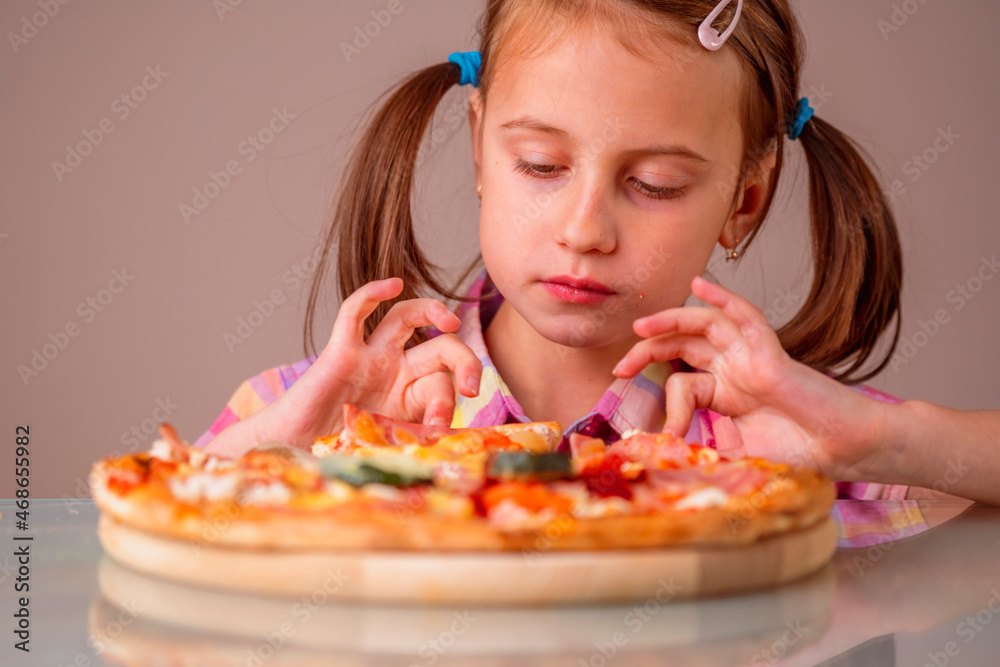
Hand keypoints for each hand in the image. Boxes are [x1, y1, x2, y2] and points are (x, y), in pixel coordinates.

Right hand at [248, 278, 481, 449]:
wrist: (294, 458)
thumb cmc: (337, 460)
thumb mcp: (387, 453)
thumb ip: (416, 445)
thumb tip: (449, 445)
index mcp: (411, 399)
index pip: (443, 386)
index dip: (448, 404)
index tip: (441, 429)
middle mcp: (395, 374)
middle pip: (440, 348)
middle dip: (464, 362)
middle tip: (470, 388)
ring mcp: (370, 360)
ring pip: (407, 318)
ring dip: (433, 311)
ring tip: (451, 323)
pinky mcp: (340, 354)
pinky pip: (354, 314)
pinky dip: (371, 295)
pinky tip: (393, 285)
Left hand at [612, 277, 881, 479]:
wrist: (841, 453)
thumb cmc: (795, 456)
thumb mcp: (732, 453)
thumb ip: (700, 445)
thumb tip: (661, 446)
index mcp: (724, 395)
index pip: (681, 380)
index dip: (663, 402)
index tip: (656, 434)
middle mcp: (733, 371)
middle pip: (682, 345)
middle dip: (648, 351)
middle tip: (619, 367)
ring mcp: (751, 358)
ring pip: (705, 325)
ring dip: (670, 319)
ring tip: (641, 326)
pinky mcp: (770, 352)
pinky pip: (745, 316)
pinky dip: (723, 297)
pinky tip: (701, 284)